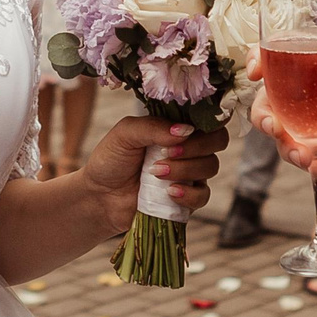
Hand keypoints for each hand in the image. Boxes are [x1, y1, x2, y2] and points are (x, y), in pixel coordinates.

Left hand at [74, 115, 227, 236]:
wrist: (99, 196)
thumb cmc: (111, 159)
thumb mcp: (125, 134)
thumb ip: (153, 127)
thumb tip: (185, 130)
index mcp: (176, 126)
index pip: (207, 117)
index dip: (206, 121)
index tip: (184, 130)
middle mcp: (188, 148)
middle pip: (217, 140)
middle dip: (196, 146)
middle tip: (167, 153)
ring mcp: (190, 173)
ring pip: (211, 166)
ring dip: (186, 169)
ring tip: (156, 174)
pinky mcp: (187, 198)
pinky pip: (203, 195)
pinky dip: (189, 194)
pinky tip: (169, 193)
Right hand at [252, 46, 316, 176]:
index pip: (284, 56)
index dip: (262, 59)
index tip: (256, 72)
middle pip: (273, 101)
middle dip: (265, 116)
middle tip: (274, 129)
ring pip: (286, 134)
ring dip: (286, 147)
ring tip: (306, 157)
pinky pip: (309, 158)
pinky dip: (312, 164)